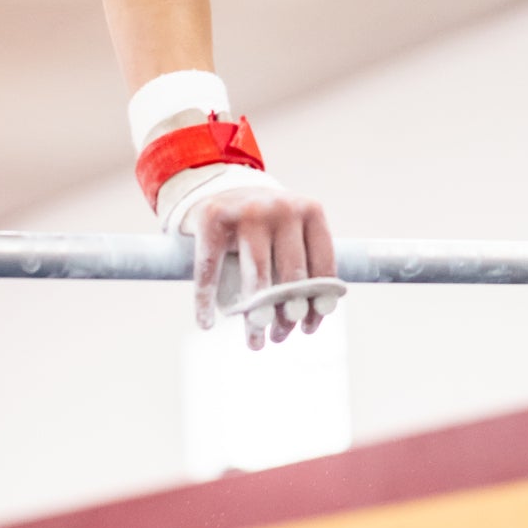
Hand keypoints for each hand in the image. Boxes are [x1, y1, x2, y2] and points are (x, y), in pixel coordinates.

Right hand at [170, 176, 339, 351]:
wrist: (223, 186)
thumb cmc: (266, 224)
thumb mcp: (291, 233)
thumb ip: (302, 268)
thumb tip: (309, 318)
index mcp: (310, 211)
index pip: (322, 266)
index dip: (318, 303)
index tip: (309, 328)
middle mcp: (282, 207)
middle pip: (290, 276)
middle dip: (288, 315)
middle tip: (280, 337)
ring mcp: (247, 210)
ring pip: (256, 278)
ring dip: (255, 318)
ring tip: (255, 342)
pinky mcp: (212, 217)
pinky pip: (210, 268)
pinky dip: (205, 300)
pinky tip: (206, 322)